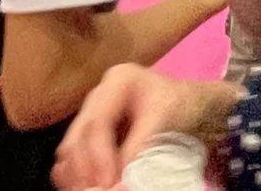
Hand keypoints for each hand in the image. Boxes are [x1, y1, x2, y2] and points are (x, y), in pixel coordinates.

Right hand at [52, 64, 217, 190]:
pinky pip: (69, 159)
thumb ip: (141, 147)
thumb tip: (121, 179)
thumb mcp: (166, 120)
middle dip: (86, 170)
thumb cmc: (182, 108)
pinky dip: (74, 176)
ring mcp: (89, 115)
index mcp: (119, 80)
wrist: (191, 109)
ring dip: (77, 175)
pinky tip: (88, 186)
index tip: (109, 183)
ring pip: (68, 150)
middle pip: (77, 137)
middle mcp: (98, 96)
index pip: (97, 122)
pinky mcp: (87, 136)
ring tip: (94, 190)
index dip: (99, 156)